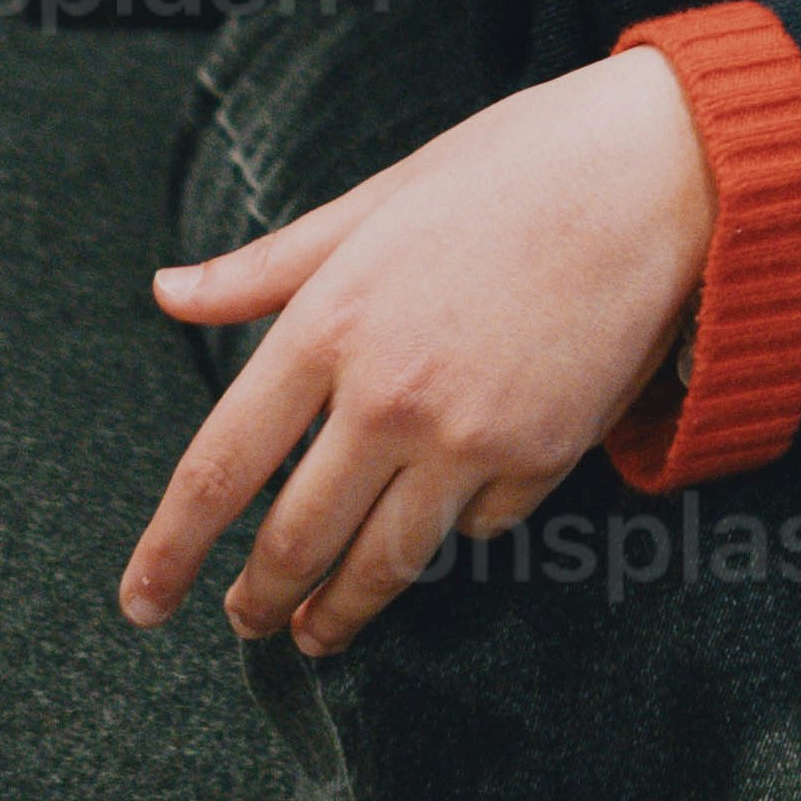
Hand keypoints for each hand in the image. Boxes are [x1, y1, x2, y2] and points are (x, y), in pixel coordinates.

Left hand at [121, 55, 719, 658]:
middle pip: (295, 538)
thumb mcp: (374, 201)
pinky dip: (455, 530)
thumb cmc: (513, 167)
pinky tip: (444, 525)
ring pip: (381, 562)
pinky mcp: (542, 459)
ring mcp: (468, 436)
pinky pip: (478, 527)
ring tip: (315, 633)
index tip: (142, 603)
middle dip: (259, 597)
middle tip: (243, 621)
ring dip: (338, 611)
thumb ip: (265, 268)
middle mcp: (387, 395)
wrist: (659, 172)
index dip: (169, 549)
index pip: (220, 467)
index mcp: (329, 322)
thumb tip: (166, 293)